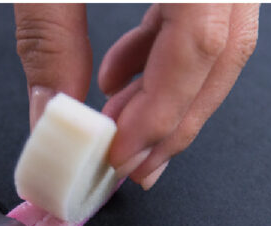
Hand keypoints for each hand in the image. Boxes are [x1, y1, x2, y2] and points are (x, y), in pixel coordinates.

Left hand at [15, 4, 257, 189]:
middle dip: (172, 117)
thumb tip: (48, 112)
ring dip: (163, 90)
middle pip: (222, 50)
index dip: (161, 109)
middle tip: (128, 164)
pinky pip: (198, 15)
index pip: (200, 44)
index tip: (120, 154)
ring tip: (113, 126)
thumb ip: (47, 37)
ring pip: (218, 38)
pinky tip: (115, 77)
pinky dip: (158, 52)